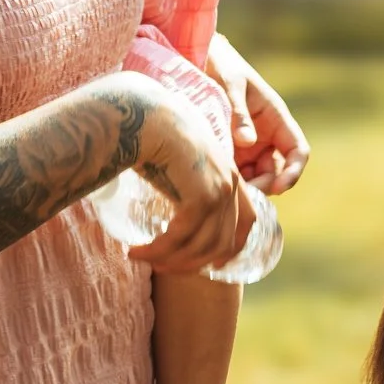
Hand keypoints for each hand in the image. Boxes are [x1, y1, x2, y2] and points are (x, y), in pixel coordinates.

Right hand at [125, 87, 243, 274]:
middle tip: (160, 268)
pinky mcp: (199, 195)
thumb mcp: (184, 166)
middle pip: (220, 243)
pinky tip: (137, 250)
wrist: (148, 115)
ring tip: (140, 257)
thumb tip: (178, 215)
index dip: (228, 249)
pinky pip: (180, 237)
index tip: (207, 266)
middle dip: (190, 263)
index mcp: (232, 176)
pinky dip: (158, 249)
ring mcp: (219, 190)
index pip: (246, 223)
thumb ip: (190, 187)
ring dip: (168, 259)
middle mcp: (231, 184)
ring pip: (199, 245)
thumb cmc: (159, 136)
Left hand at [203, 33, 309, 193]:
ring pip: (255, 177)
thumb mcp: (230, 85)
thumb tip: (248, 141)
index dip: (293, 171)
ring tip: (225, 190)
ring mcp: (248, 146)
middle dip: (263, 186)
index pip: (297, 150)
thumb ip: (238, 113)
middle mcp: (266, 135)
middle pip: (276, 172)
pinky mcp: (229, 151)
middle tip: (241, 194)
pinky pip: (235, 173)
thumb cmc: (221, 65)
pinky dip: (230, 182)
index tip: (279, 187)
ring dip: (245, 187)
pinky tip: (215, 183)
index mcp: (276, 118)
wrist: (198, 57)